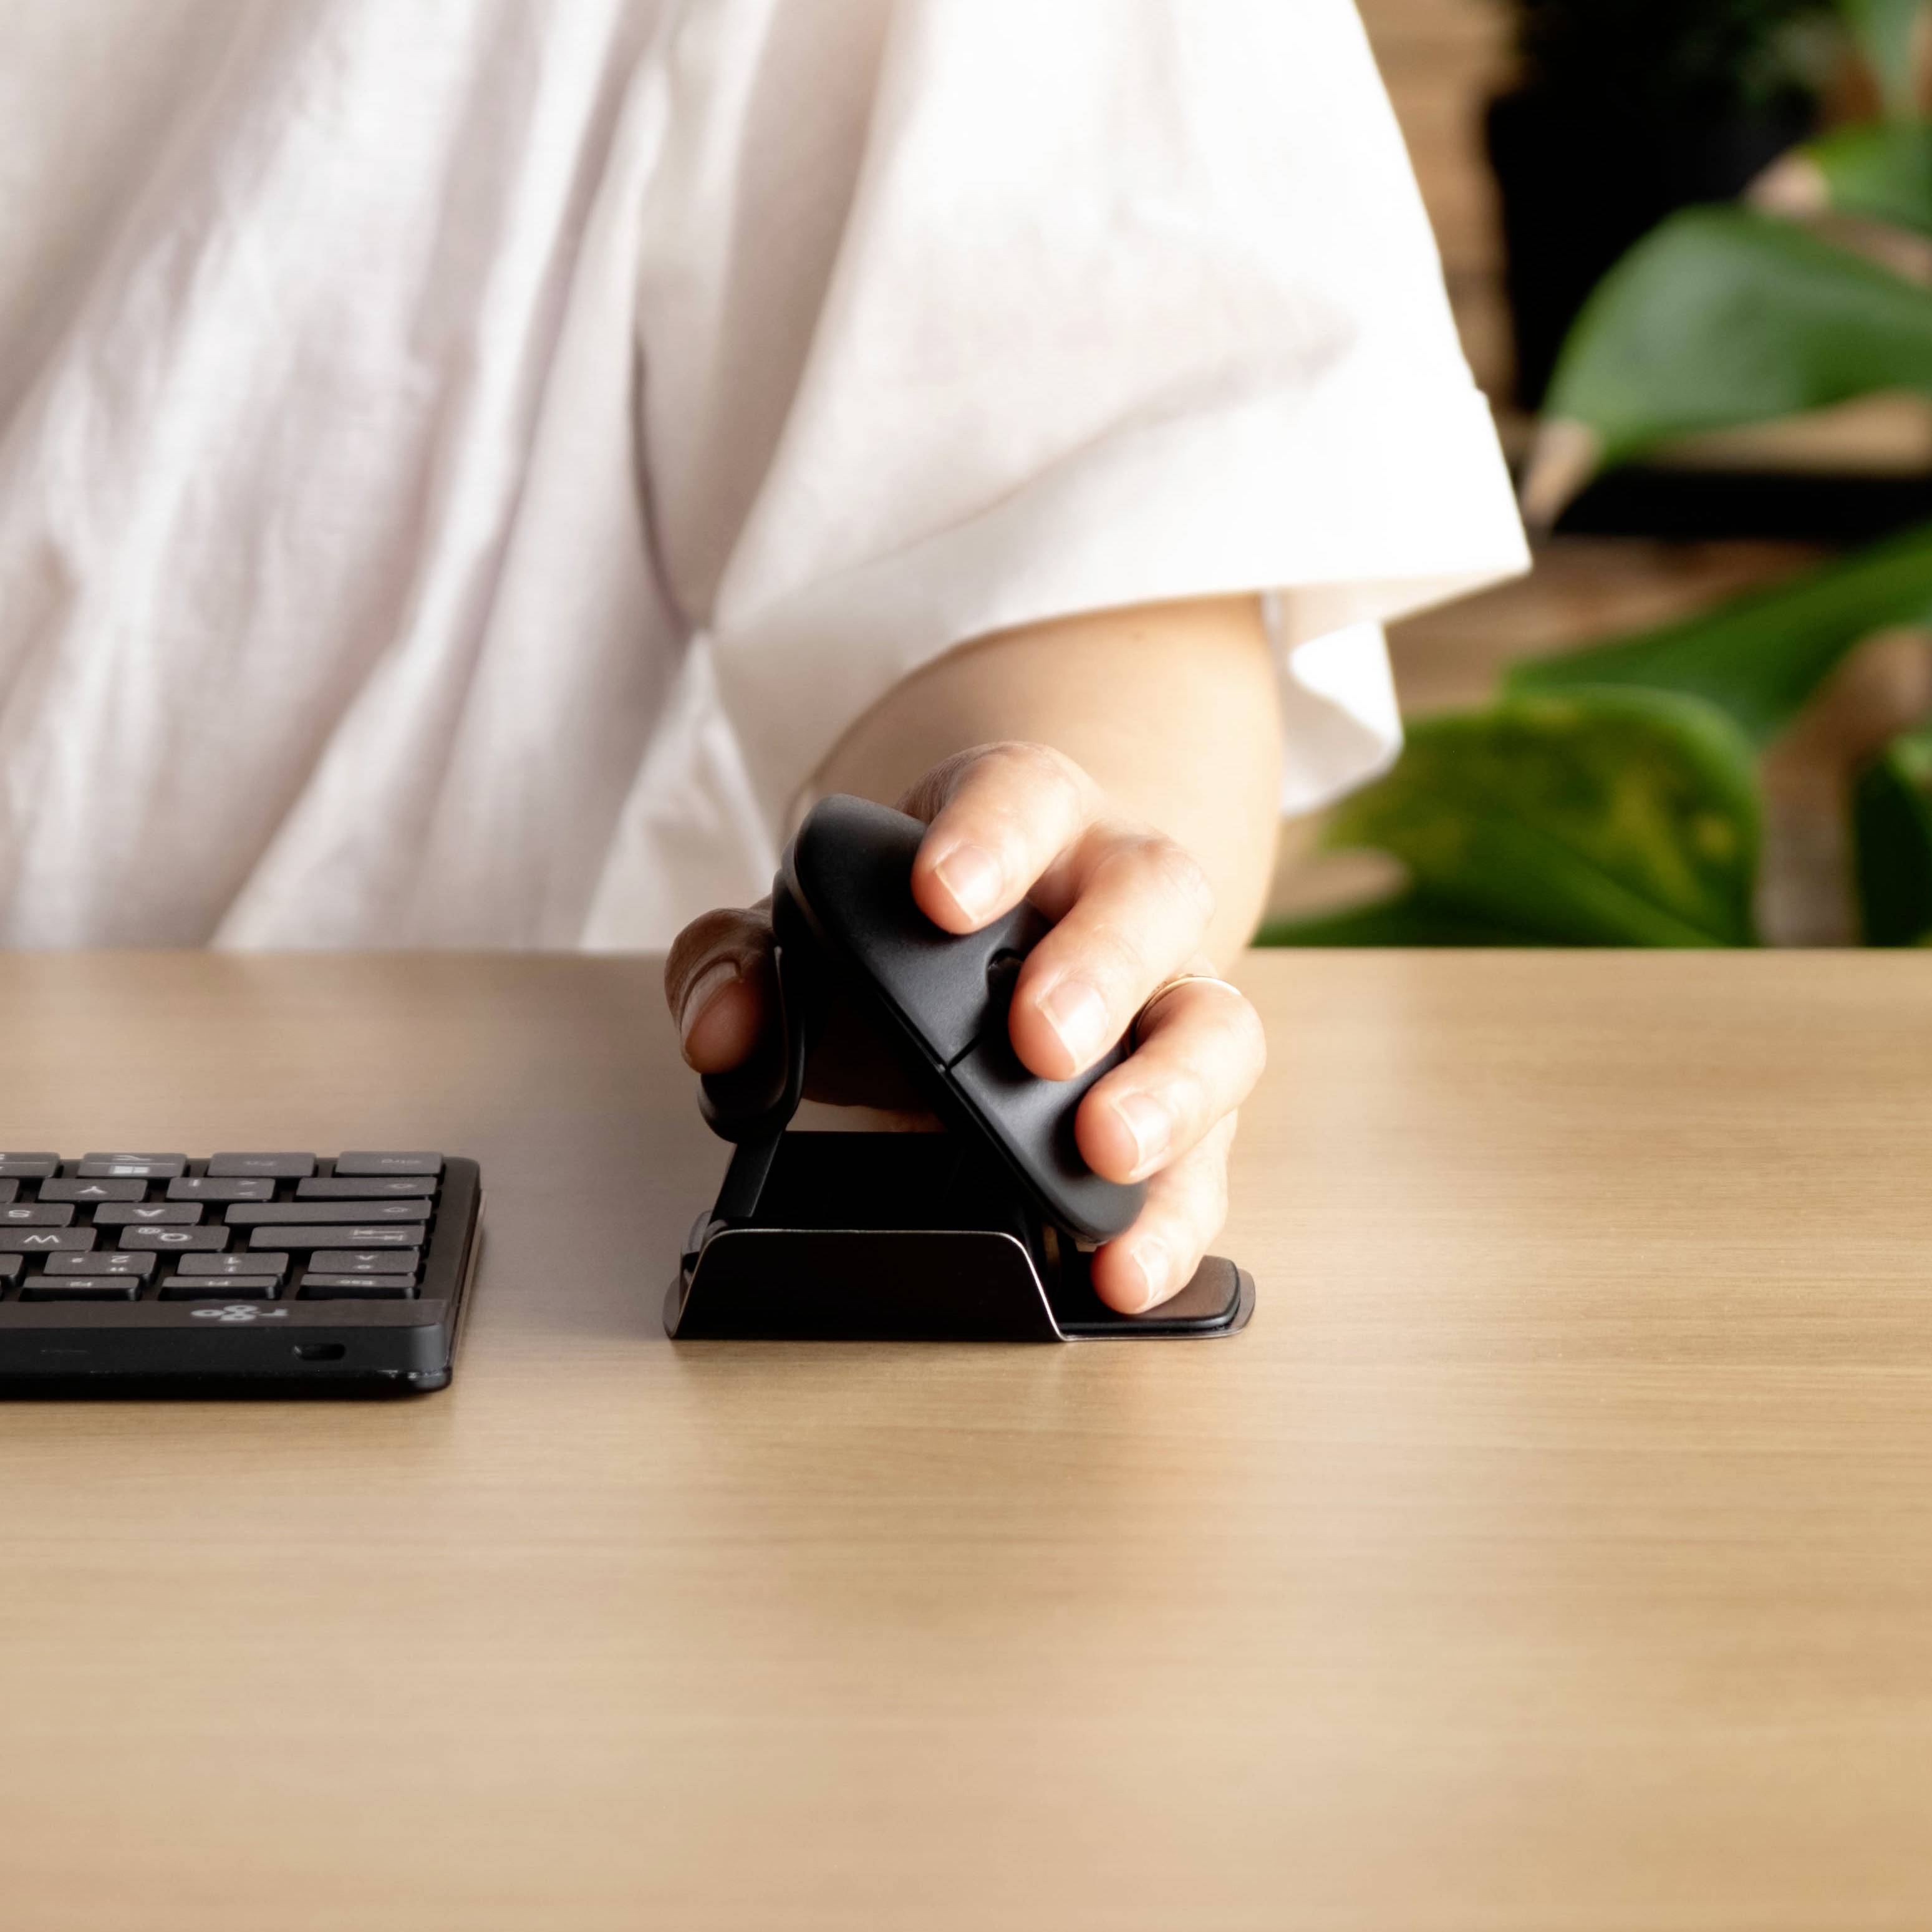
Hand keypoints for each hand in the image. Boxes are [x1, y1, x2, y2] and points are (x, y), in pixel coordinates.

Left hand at [664, 744, 1265, 1313]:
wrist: (992, 950)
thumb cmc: (908, 933)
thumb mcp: (809, 922)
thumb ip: (740, 956)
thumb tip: (720, 1033)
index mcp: (1027, 822)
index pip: (1023, 795)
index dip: (993, 837)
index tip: (942, 892)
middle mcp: (1120, 897)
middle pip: (1150, 896)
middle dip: (1099, 968)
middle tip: (1040, 1039)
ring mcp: (1170, 999)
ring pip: (1216, 1023)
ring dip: (1172, 1091)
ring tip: (1107, 1153)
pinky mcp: (1190, 1105)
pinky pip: (1213, 1156)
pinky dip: (1177, 1217)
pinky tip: (1126, 1268)